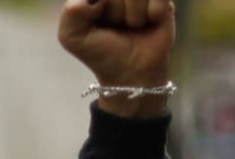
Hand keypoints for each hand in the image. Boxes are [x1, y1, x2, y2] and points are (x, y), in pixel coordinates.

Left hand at [59, 0, 176, 116]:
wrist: (131, 74)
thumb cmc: (102, 54)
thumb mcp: (71, 37)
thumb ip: (71, 11)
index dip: (99, 5)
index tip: (98, 20)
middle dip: (115, 12)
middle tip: (117, 26)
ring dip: (134, 16)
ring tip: (132, 27)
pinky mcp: (163, 0)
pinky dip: (153, 14)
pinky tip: (150, 23)